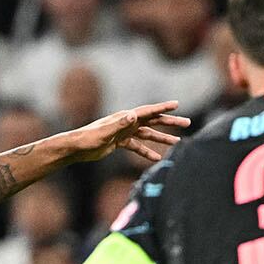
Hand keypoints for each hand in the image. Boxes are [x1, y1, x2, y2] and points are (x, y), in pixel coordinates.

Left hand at [69, 102, 190, 163]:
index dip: (163, 108)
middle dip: (170, 122)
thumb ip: (120, 124)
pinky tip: (156, 158)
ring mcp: (124, 132)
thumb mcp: (105, 132)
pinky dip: (147, 152)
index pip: (148, 112)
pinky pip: (138, 147)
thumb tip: (134, 115)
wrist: (76, 148)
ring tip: (177, 142)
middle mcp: (126, 122)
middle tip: (187, 122)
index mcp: (125, 118)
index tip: (177, 104)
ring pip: (148, 135)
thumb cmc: (88, 139)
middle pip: (153, 121)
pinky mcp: (120, 142)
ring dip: (162, 138)